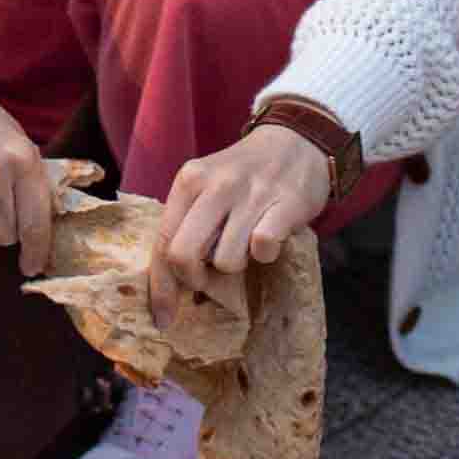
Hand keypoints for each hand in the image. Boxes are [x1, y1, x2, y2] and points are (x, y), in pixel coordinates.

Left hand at [151, 123, 331, 324]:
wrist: (297, 140)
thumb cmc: (245, 175)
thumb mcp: (207, 186)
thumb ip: (188, 223)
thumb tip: (171, 283)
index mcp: (189, 180)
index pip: (162, 241)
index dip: (160, 287)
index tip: (163, 318)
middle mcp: (215, 184)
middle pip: (183, 256)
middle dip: (194, 279)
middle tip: (209, 277)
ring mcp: (251, 193)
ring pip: (225, 260)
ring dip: (236, 263)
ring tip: (246, 241)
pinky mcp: (286, 203)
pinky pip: (262, 248)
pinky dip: (266, 254)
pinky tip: (270, 237)